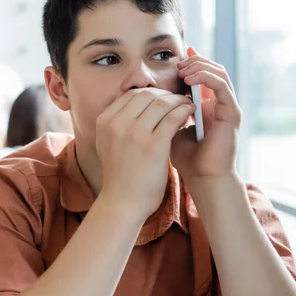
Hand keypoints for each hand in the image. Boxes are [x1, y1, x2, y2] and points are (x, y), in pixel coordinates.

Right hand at [96, 88, 195, 218]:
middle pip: (146, 95)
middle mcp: (117, 124)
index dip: (150, 92)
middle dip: (165, 94)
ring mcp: (134, 134)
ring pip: (161, 103)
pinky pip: (173, 118)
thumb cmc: (120, 173)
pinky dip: (184, 111)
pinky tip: (190, 112)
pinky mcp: (153, 146)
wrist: (123, 202)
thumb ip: (116, 122)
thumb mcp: (107, 142)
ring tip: (187, 104)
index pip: (130, 94)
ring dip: (178, 100)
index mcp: (104, 121)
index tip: (163, 98)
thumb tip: (135, 101)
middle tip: (178, 99)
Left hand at [171, 47, 241, 183]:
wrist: (202, 177)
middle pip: (212, 69)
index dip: (189, 64)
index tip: (173, 59)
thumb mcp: (168, 127)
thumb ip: (163, 111)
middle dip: (194, 62)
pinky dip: (205, 78)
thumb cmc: (185, 156)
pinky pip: (221, 86)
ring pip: (218, 73)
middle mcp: (219, 103)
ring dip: (199, 66)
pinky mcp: (232, 112)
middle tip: (177, 63)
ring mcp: (227, 107)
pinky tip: (189, 79)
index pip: (201, 75)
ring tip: (182, 69)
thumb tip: (145, 96)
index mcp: (207, 105)